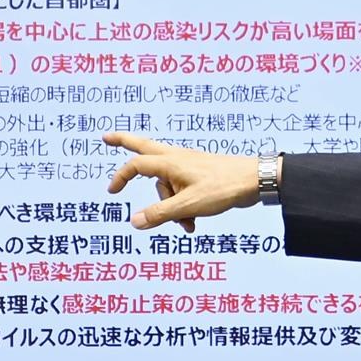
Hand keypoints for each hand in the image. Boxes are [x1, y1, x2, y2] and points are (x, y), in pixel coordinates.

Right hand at [104, 132, 263, 230]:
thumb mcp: (189, 205)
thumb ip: (161, 214)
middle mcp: (177, 159)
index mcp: (171, 162)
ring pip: (166, 186)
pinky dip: (183, 207)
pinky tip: (193, 223)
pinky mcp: (199, 175)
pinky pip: (181, 191)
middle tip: (106, 136)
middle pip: (144, 148)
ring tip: (187, 224)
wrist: (254, 181)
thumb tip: (134, 222)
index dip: (121, 176)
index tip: (113, 192)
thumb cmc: (224, 188)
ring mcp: (188, 166)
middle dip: (125, 142)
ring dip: (171, 207)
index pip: (136, 165)